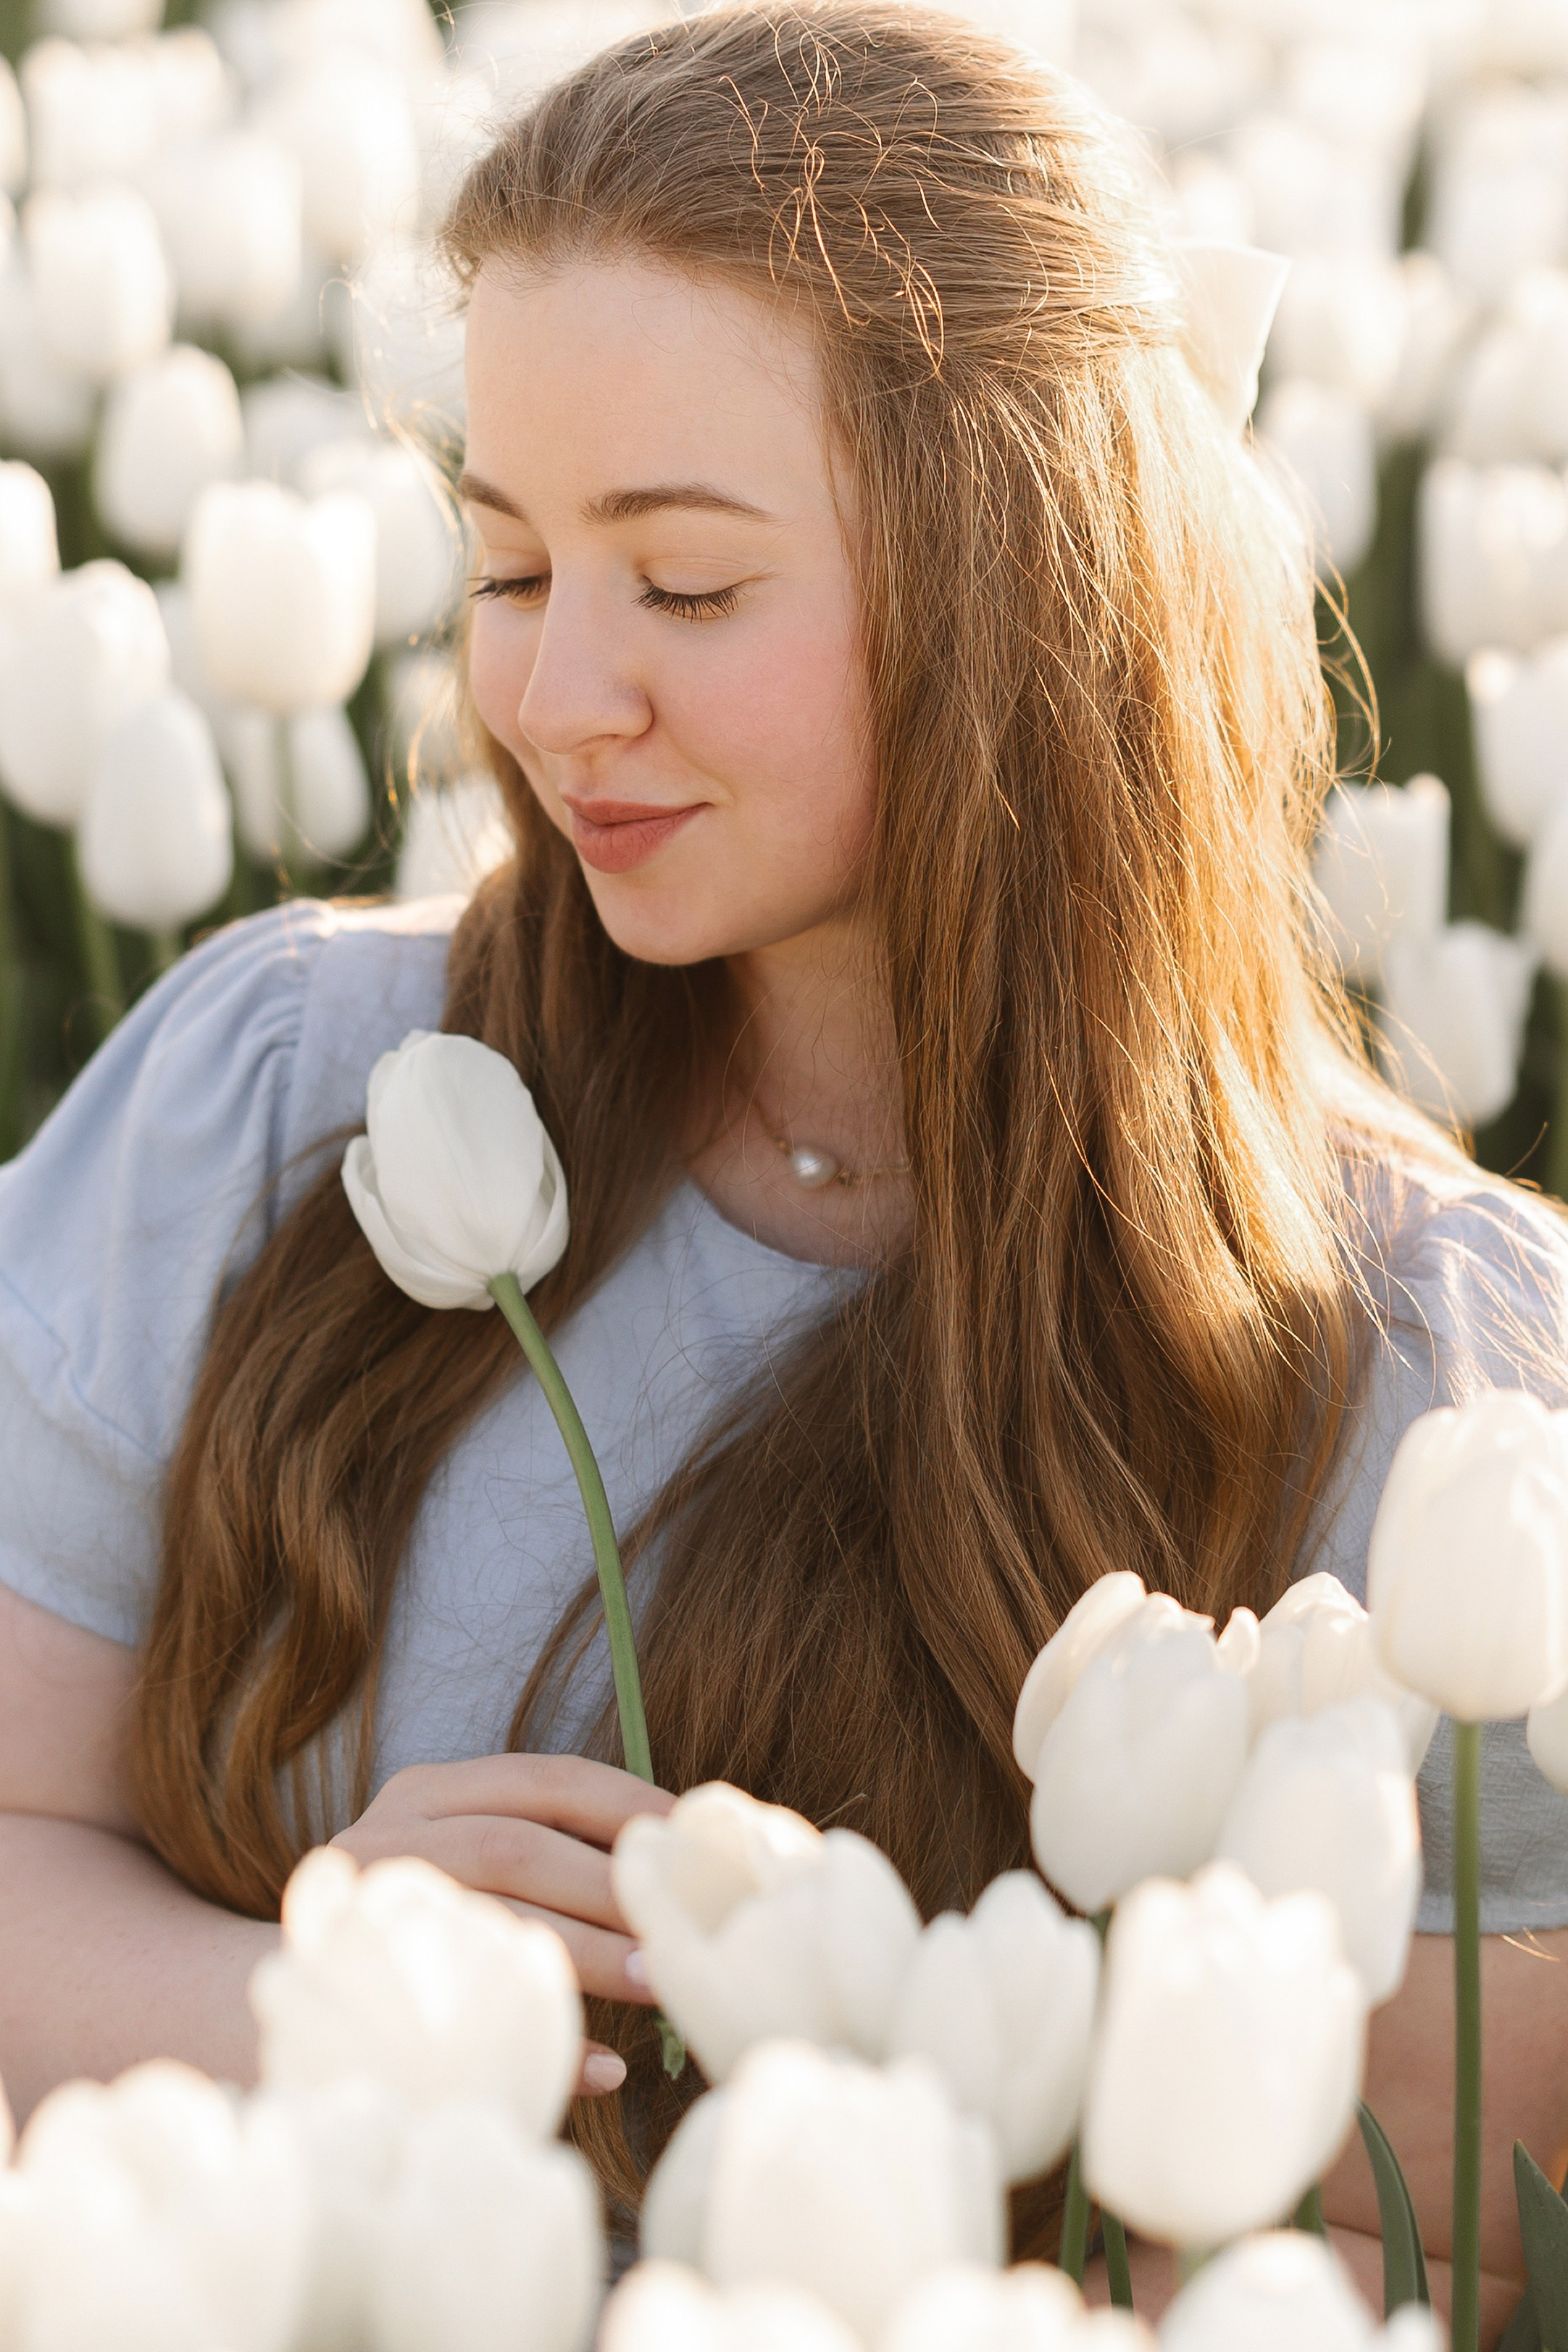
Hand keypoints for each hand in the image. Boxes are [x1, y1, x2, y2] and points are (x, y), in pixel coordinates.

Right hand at [331, 1753, 674, 2098]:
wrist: (255, 1989)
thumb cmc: (404, 1930)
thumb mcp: (459, 1863)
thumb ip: (542, 1855)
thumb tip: (665, 1884)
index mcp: (430, 1793)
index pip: (547, 1780)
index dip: (630, 1806)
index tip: (694, 1842)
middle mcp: (390, 1833)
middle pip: (518, 1845)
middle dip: (611, 1888)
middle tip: (685, 1932)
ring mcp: (363, 1908)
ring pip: (488, 1913)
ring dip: (585, 1952)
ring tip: (656, 1982)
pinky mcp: (341, 1985)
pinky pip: (458, 2012)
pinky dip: (542, 2037)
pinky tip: (604, 2070)